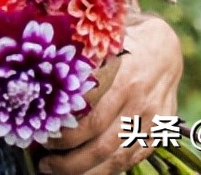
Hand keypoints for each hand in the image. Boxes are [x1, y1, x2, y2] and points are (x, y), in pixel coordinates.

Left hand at [37, 13, 182, 174]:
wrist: (164, 48)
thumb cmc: (119, 41)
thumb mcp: (100, 40)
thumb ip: (76, 53)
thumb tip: (36, 62)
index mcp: (121, 73)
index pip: (87, 109)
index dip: (62, 126)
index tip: (39, 131)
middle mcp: (137, 99)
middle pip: (98, 139)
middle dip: (67, 157)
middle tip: (43, 161)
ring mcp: (150, 120)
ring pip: (115, 156)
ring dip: (83, 170)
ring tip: (55, 171)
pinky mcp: (158, 133)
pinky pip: (131, 160)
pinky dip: (106, 171)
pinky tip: (84, 172)